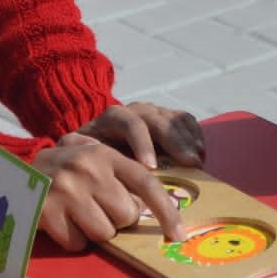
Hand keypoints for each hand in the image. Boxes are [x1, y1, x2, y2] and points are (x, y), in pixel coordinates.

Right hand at [34, 135, 186, 250]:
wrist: (10, 171)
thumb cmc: (61, 170)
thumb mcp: (90, 158)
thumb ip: (120, 173)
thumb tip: (150, 204)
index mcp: (103, 154)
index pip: (145, 182)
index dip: (165, 210)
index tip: (178, 234)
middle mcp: (87, 169)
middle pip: (126, 215)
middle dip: (116, 218)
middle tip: (96, 207)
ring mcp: (66, 190)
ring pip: (105, 233)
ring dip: (93, 230)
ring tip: (76, 214)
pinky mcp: (48, 212)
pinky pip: (78, 244)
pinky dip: (72, 239)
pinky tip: (60, 222)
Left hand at [75, 102, 203, 169]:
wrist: (94, 135)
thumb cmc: (87, 149)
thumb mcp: (75, 148)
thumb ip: (79, 150)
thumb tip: (92, 158)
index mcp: (112, 117)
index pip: (130, 124)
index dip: (142, 144)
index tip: (150, 167)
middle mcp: (135, 109)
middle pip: (158, 120)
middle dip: (175, 142)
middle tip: (189, 164)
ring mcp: (153, 112)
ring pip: (173, 119)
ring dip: (188, 139)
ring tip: (197, 161)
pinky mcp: (167, 117)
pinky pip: (185, 119)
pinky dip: (195, 134)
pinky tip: (201, 152)